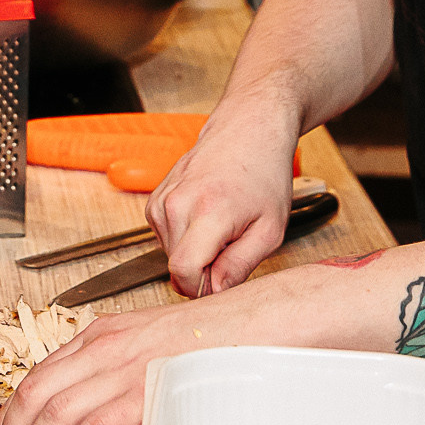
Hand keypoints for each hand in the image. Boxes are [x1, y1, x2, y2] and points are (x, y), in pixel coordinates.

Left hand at [0, 303, 194, 424]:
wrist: (253, 323)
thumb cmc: (207, 340)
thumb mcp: (146, 344)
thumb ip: (114, 373)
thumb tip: (93, 424)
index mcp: (100, 335)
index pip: (38, 375)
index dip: (12, 412)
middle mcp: (102, 348)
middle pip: (35, 394)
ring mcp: (122, 368)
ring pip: (56, 413)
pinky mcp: (144, 391)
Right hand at [148, 108, 301, 296]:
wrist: (247, 132)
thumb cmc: (264, 174)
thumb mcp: (270, 229)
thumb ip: (240, 265)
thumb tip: (215, 292)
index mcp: (207, 212)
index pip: (183, 271)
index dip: (201, 289)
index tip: (220, 283)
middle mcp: (175, 205)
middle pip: (176, 267)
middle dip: (203, 270)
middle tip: (233, 247)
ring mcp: (160, 201)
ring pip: (170, 254)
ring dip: (195, 253)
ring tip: (222, 228)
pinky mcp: (154, 201)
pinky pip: (165, 238)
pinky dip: (186, 238)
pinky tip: (207, 219)